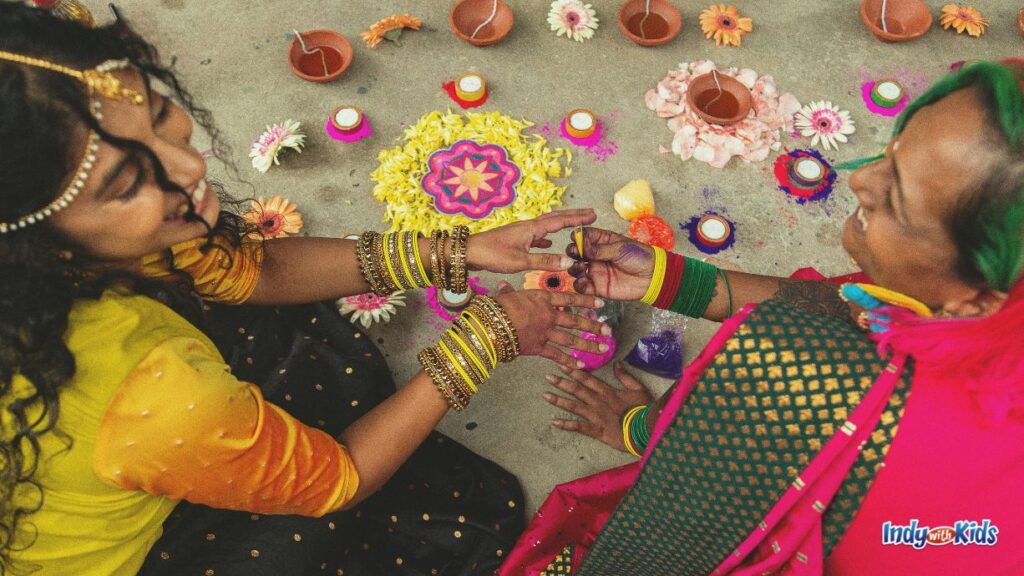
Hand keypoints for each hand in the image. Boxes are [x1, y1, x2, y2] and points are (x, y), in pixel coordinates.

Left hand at [467, 209, 596, 273]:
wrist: (468, 252)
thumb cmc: (492, 255)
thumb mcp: (521, 261)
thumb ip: (546, 261)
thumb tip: (570, 262)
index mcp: (531, 228)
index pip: (560, 221)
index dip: (577, 218)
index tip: (593, 214)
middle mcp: (527, 227)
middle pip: (554, 218)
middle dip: (573, 216)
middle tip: (589, 213)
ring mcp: (520, 232)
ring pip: (545, 226)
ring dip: (560, 225)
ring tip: (573, 225)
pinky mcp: (514, 239)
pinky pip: (536, 235)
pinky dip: (546, 237)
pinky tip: (547, 243)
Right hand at [492, 281, 609, 367]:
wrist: (491, 325)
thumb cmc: (496, 307)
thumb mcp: (506, 296)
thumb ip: (509, 292)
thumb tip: (503, 285)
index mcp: (542, 299)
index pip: (569, 298)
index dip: (586, 300)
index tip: (601, 302)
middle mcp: (548, 315)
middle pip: (575, 320)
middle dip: (593, 325)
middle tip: (608, 330)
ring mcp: (545, 332)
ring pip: (571, 339)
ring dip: (588, 344)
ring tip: (602, 349)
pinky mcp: (538, 348)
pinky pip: (556, 355)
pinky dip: (568, 361)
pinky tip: (580, 365)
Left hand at [543, 362, 654, 451]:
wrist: (645, 428)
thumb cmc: (643, 409)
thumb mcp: (638, 388)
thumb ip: (625, 376)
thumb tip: (617, 363)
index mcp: (607, 391)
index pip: (587, 379)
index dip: (574, 371)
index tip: (562, 365)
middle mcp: (598, 401)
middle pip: (577, 390)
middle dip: (561, 382)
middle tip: (548, 376)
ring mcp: (595, 416)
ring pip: (574, 406)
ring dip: (559, 400)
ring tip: (545, 395)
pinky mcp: (596, 430)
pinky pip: (579, 427)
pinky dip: (566, 424)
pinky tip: (554, 422)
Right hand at [566, 227, 655, 300]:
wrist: (652, 277)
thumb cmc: (639, 257)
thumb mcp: (620, 249)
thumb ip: (600, 249)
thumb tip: (582, 247)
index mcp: (601, 241)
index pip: (583, 236)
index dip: (577, 237)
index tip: (576, 238)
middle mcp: (595, 255)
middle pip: (575, 252)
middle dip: (572, 252)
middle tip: (577, 253)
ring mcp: (595, 271)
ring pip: (575, 269)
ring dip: (574, 268)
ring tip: (581, 267)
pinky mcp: (597, 286)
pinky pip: (582, 286)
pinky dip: (579, 284)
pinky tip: (584, 281)